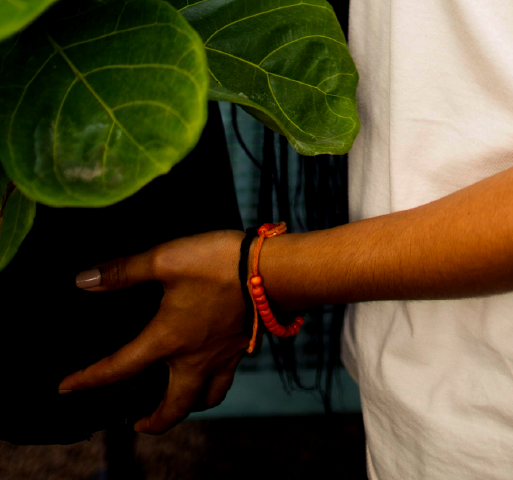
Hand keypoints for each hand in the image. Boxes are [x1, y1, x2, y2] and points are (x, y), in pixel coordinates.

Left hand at [59, 230, 248, 433]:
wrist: (275, 269)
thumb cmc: (219, 264)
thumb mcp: (166, 259)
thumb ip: (124, 271)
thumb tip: (83, 280)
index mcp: (168, 341)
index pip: (119, 370)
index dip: (88, 380)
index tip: (66, 388)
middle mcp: (195, 359)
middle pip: (174, 408)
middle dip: (154, 422)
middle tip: (139, 425)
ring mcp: (225, 355)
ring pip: (208, 397)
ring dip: (190, 406)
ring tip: (181, 401)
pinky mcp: (246, 344)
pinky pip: (228, 375)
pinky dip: (216, 380)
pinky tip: (215, 364)